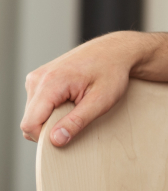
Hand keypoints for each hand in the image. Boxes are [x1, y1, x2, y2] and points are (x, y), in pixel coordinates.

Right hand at [21, 32, 141, 145]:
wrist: (115, 50)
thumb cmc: (112, 72)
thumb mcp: (101, 100)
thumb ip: (77, 121)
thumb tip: (55, 140)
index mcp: (50, 82)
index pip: (30, 124)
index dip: (46, 137)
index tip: (68, 134)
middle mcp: (37, 78)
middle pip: (30, 120)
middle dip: (51, 126)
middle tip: (78, 115)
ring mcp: (36, 77)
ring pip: (32, 113)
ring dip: (51, 117)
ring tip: (75, 105)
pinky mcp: (39, 78)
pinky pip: (37, 104)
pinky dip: (51, 108)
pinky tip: (70, 99)